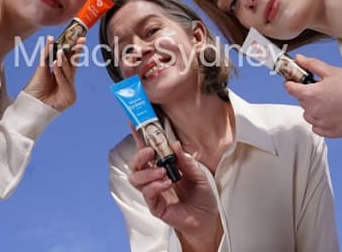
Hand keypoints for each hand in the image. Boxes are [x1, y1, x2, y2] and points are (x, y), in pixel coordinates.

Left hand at [23, 36, 83, 110]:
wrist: (30, 104)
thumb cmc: (35, 88)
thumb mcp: (41, 68)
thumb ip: (47, 54)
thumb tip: (51, 39)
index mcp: (62, 73)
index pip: (70, 59)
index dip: (74, 48)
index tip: (78, 38)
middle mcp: (67, 80)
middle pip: (74, 64)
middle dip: (77, 52)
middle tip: (80, 40)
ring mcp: (70, 89)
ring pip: (69, 72)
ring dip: (65, 62)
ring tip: (60, 52)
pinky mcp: (70, 96)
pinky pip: (66, 82)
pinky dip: (60, 74)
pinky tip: (55, 66)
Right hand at [127, 123, 221, 249]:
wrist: (208, 218)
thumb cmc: (201, 195)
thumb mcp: (198, 173)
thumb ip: (185, 160)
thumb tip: (174, 145)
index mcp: (163, 166)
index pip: (147, 149)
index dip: (139, 136)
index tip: (134, 123)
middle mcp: (154, 177)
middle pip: (135, 164)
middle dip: (139, 155)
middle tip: (151, 152)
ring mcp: (153, 191)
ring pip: (135, 178)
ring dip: (147, 172)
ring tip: (163, 172)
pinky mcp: (155, 206)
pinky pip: (147, 194)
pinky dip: (154, 186)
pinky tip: (166, 184)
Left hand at [284, 54, 341, 137]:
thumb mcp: (332, 71)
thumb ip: (311, 65)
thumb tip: (299, 59)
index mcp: (312, 94)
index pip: (290, 89)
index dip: (291, 83)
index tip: (294, 82)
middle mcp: (314, 111)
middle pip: (301, 102)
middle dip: (308, 95)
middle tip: (324, 89)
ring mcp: (323, 123)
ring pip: (309, 116)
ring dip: (314, 109)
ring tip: (331, 101)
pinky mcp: (332, 133)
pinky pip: (318, 128)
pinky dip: (322, 122)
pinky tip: (333, 113)